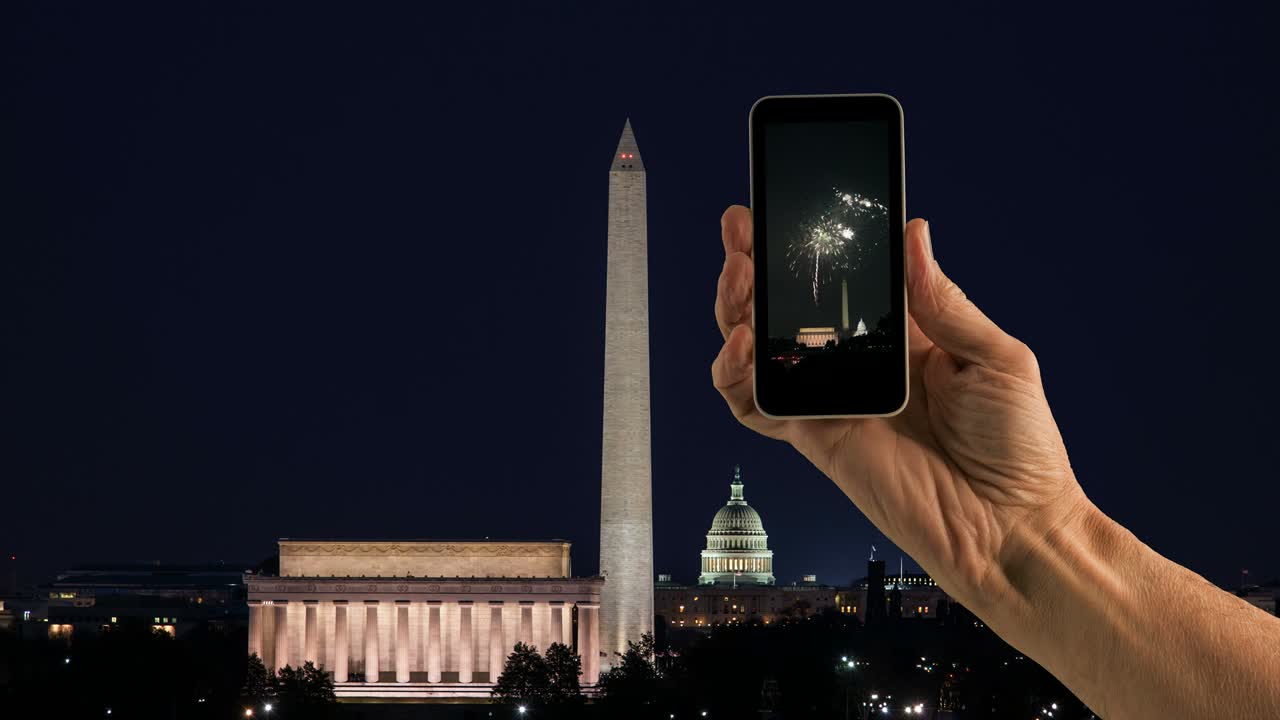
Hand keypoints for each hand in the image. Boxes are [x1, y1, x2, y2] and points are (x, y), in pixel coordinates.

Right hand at [712, 206, 1088, 610]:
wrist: (1012, 529)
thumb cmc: (1021, 447)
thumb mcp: (997, 357)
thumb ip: (944, 302)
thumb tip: (914, 232)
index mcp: (904, 335)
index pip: (844, 281)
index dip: (810, 247)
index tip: (787, 207)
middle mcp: (858, 364)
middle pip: (787, 307)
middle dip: (755, 264)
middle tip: (740, 229)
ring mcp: (831, 401)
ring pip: (759, 349)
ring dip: (735, 308)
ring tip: (738, 275)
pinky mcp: (814, 438)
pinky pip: (755, 406)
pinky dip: (734, 377)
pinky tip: (742, 344)